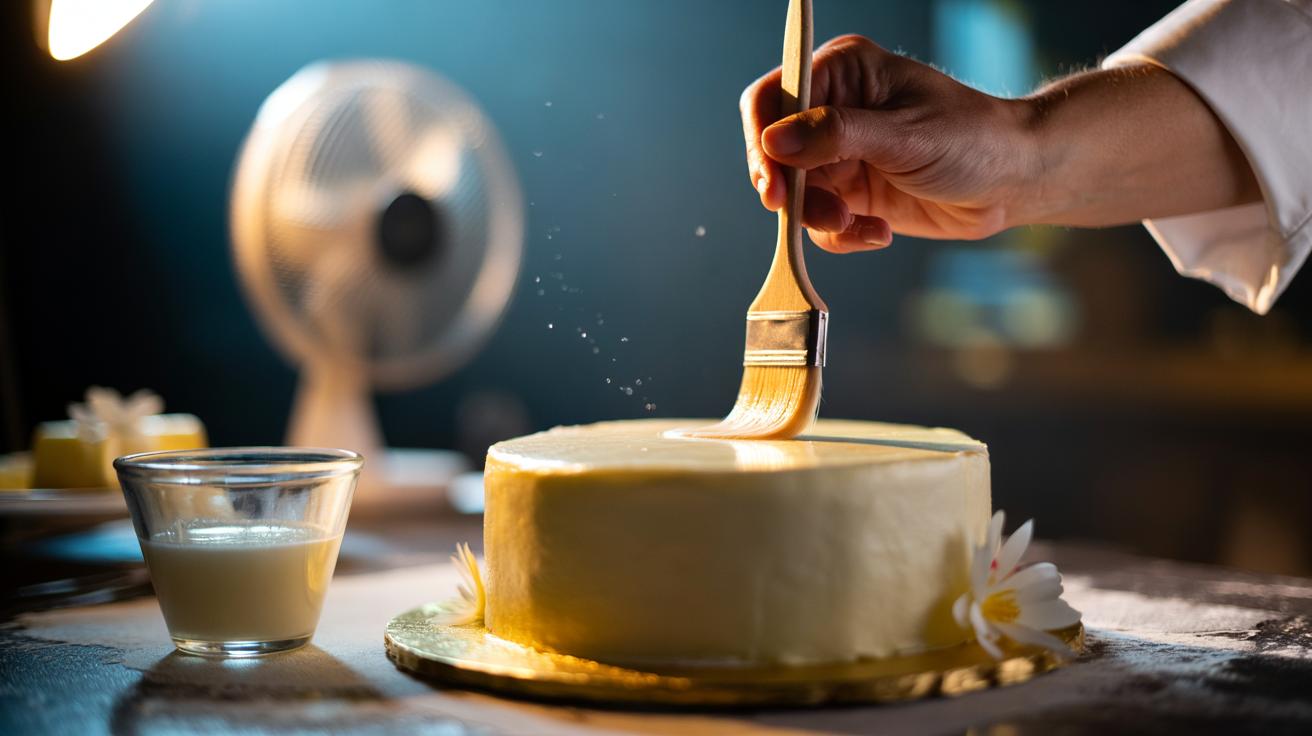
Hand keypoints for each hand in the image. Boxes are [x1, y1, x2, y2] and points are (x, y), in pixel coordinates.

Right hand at [742, 35, 1036, 251]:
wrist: (1014, 180)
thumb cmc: (974, 138)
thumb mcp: (905, 135)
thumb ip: (837, 135)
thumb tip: (774, 141)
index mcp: (843, 73)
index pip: (773, 99)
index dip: (763, 141)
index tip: (774, 184)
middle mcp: (833, 110)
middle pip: (774, 152)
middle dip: (793, 191)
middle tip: (814, 215)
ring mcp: (839, 154)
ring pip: (795, 194)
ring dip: (819, 218)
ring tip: (856, 225)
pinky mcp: (851, 193)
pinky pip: (820, 222)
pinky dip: (842, 235)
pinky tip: (878, 233)